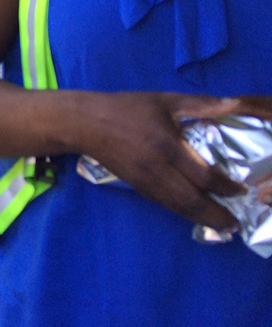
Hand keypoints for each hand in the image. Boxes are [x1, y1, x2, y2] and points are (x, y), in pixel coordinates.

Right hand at [74, 91, 257, 230]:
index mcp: (168, 146)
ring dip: (201, 219)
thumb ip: (200, 103)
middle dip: (216, 215)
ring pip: (178, 207)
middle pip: (192, 200)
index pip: (204, 176)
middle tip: (235, 223)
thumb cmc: (126, 108)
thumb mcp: (164, 100)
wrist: (85, 123)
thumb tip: (233, 103)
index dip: (225, 187)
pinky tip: (193, 215)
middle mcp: (158, 169)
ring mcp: (145, 181)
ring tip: (221, 226)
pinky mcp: (136, 186)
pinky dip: (182, 213)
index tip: (240, 190)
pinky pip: (163, 204)